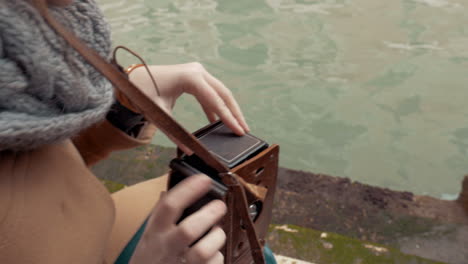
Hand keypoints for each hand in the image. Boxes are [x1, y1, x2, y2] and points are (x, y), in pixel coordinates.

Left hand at [128, 62, 249, 135]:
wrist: (131, 78)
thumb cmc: (142, 92)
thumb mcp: (158, 113)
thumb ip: (174, 132)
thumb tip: (189, 150)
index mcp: (190, 77)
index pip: (215, 100)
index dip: (228, 117)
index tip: (239, 130)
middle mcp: (197, 71)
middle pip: (223, 94)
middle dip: (234, 113)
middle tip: (244, 130)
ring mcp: (197, 72)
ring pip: (219, 92)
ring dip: (228, 109)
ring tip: (236, 126)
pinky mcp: (194, 76)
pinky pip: (210, 92)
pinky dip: (215, 106)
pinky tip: (217, 121)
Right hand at [129, 175, 226, 263]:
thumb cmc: (150, 259)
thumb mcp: (150, 235)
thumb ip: (162, 215)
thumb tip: (174, 189)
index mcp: (154, 232)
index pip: (169, 206)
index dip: (188, 189)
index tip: (204, 179)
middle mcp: (166, 248)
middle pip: (189, 229)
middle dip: (209, 214)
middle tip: (220, 206)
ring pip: (204, 250)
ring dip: (217, 237)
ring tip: (218, 232)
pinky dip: (217, 257)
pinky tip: (213, 254)